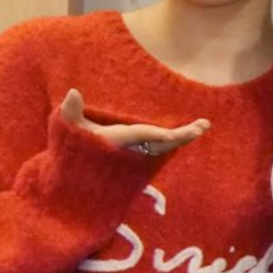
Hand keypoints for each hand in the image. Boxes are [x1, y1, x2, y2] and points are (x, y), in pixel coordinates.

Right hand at [59, 89, 209, 157]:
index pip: (140, 137)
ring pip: (165, 147)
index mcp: (117, 143)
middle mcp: (131, 152)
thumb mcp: (69, 131)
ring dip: (185, 136)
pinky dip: (178, 140)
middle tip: (201, 128)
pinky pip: (163, 148)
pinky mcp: (140, 157)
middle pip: (161, 144)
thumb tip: (73, 92)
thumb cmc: (73, 149)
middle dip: (181, 137)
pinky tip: (193, 131)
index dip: (157, 136)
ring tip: (204, 125)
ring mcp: (137, 156)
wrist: (76, 181)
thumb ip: (71, 112)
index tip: (173, 135)